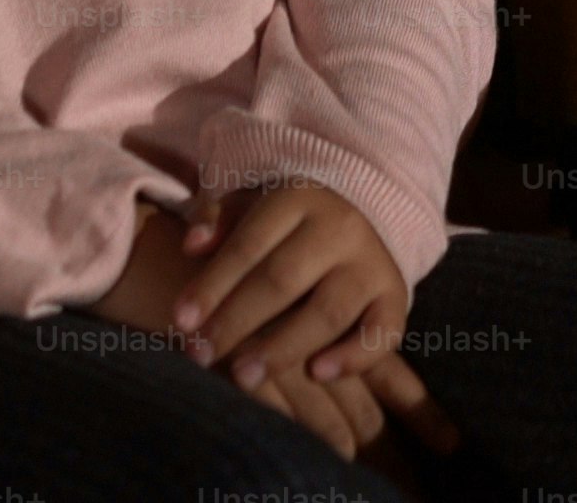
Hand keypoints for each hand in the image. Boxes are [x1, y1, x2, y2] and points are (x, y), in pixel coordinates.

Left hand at [175, 180, 455, 454]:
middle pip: (283, 280)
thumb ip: (219, 220)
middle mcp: (338, 229)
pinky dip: (354, 357)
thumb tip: (193, 245)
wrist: (365, 208)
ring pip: (328, 311)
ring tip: (243, 377)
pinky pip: (383, 332)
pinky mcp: (395, 296)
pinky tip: (317, 374)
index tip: (181, 322)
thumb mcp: (252, 203)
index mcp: (297, 200)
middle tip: (201, 355)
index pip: (248, 245)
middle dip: (237, 321)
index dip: (212, 285)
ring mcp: (371, 264)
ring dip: (283, 347)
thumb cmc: (288, 218)